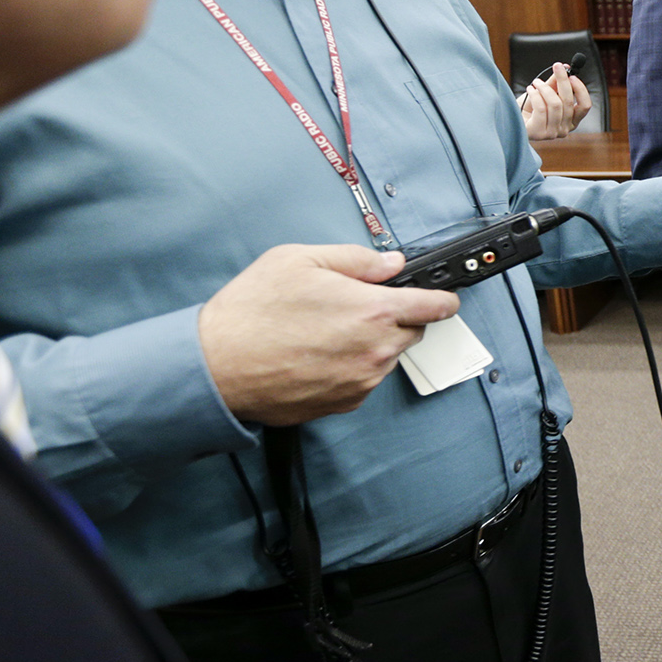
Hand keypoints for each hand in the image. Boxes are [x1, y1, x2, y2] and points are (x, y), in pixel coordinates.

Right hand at [198, 244, 461, 426]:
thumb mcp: (300, 260)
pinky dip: (351, 366)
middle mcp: (376, 350)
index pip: (435, 306)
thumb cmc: (252, 312)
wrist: (216, 367)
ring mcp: (362, 381)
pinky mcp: (344, 402)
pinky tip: (317, 354)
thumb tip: (390, 263)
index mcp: (374, 311)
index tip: (445, 297)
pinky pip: (363, 379)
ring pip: (386, 356)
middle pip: (412, 331)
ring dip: (371, 343)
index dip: (443, 297)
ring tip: (325, 331)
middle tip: (356, 306)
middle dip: (395, 317)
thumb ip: (355, 259)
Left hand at [520, 64, 591, 141]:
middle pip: (568, 102)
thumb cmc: (529, 109)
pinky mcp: (539, 133)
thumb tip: (565, 67)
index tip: (572, 75)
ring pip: (555, 104)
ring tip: (536, 82)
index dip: (580, 90)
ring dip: (544, 88)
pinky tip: (530, 89)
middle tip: (557, 66)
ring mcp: (552, 133)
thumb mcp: (545, 93)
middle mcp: (564, 129)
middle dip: (562, 80)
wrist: (511, 120)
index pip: (585, 106)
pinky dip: (535, 95)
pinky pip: (541, 108)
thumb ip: (556, 83)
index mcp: (571, 121)